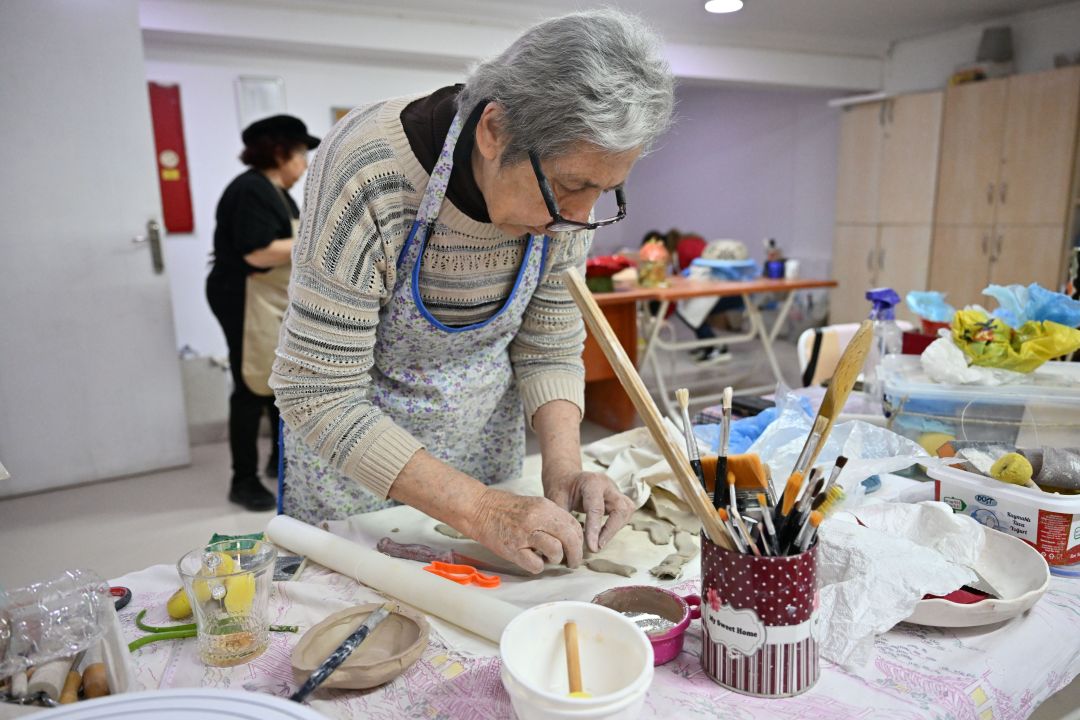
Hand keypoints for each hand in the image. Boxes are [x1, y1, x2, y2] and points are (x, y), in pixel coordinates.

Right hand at [468, 488, 584, 573]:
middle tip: (572, 562)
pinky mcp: (513, 549)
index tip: (576, 547)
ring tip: (547, 558)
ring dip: (555, 559)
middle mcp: (537, 518)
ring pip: (555, 552)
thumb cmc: (506, 508)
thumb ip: (552, 518)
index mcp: (545, 506)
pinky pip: (536, 565)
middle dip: (575, 554)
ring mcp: (525, 534)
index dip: (579, 540)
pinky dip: (537, 567)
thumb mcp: (534, 505)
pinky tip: (531, 560)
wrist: (479, 508)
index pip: (573, 524)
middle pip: (569, 539)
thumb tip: (570, 536)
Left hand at [544, 470, 634, 552]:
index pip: (597, 508)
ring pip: (626, 511)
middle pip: (620, 508)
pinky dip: (615, 527)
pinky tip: (602, 535)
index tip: (592, 548)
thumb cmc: (561, 487)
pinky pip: (624, 514)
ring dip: (615, 529)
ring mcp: (615, 490)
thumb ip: (563, 518)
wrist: (567, 477)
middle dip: (611, 530)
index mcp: (591, 481)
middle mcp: (607, 484)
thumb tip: (569, 543)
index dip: (595, 530)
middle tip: (597, 547)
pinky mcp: (618, 498)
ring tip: (598, 542)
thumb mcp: (556, 499)